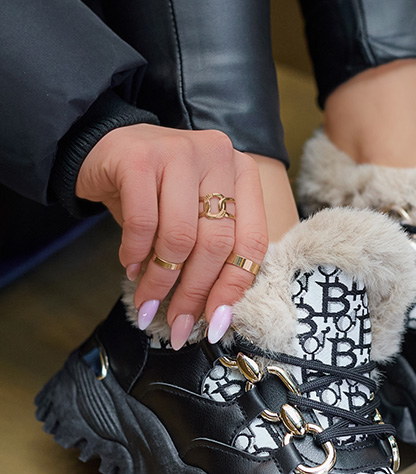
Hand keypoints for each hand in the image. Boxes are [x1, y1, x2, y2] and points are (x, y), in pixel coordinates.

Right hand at [76, 124, 267, 347]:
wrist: (105, 148)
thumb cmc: (158, 191)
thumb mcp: (195, 215)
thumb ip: (212, 252)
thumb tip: (215, 316)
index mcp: (243, 173)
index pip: (251, 241)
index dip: (233, 288)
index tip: (216, 324)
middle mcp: (218, 156)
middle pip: (217, 244)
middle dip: (195, 294)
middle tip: (179, 324)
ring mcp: (180, 151)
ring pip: (180, 238)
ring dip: (162, 280)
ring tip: (147, 301)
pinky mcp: (139, 158)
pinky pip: (143, 223)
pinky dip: (136, 253)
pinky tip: (130, 266)